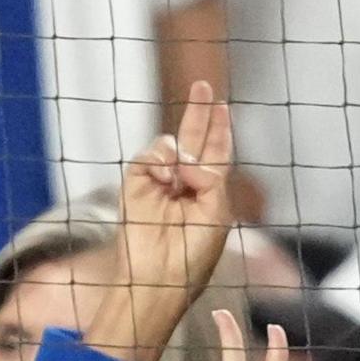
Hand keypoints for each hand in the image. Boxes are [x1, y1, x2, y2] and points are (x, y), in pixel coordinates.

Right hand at [95, 81, 237, 360]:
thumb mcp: (216, 212)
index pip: (215, 153)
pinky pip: (153, 155)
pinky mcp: (136, 182)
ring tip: (181, 185)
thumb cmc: (193, 254)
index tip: (223, 106)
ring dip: (182, 159)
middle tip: (205, 85)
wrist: (158, 275)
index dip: (219, 129)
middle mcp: (184, 184)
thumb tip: (182, 155)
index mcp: (209, 193)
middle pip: (193, 138)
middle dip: (199, 112)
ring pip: (172, 146)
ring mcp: (159, 182)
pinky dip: (163, 163)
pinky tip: (166, 182)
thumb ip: (209, 176)